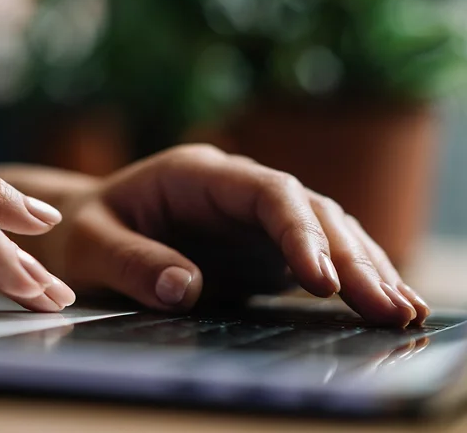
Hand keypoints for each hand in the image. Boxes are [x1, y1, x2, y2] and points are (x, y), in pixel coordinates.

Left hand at [6, 145, 429, 326]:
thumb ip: (132, 261)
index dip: (299, 230)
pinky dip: (348, 276)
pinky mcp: (259, 246)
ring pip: (322, 228)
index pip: (265, 191)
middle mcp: (234, 189)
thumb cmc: (84, 231)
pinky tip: (380, 303)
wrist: (85, 229)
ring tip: (400, 310)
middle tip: (386, 306)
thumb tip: (184, 288)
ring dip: (362, 265)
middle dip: (349, 254)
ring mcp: (251, 216)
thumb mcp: (91, 245)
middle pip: (307, 208)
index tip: (321, 279)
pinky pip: (314, 255)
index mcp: (196, 174)